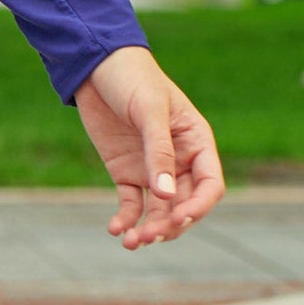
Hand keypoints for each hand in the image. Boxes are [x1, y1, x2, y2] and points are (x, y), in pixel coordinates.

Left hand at [73, 44, 224, 249]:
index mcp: (196, 142)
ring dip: (149, 228)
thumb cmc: (132, 78)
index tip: (178, 217)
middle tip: (148, 236)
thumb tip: (167, 196)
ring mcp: (152, 168)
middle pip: (184, 204)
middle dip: (170, 224)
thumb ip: (158, 151)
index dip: (198, 206)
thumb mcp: (148, 110)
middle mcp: (179, 160)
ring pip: (159, 210)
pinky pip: (132, 203)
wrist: (94, 64)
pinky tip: (115, 229)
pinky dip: (126, 218)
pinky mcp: (126, 171)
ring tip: (131, 241)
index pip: (209, 185)